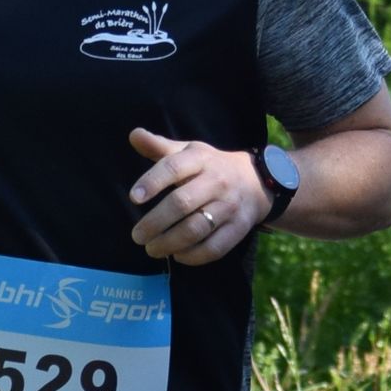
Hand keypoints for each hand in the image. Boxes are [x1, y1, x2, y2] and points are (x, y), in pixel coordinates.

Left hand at [128, 128, 264, 263]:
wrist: (257, 181)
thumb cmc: (210, 167)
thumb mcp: (189, 151)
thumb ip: (159, 147)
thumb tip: (134, 135)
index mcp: (201, 159)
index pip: (174, 168)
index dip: (152, 182)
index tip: (133, 197)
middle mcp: (217, 181)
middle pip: (182, 203)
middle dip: (155, 222)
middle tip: (137, 236)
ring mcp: (230, 206)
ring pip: (196, 228)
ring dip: (170, 243)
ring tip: (152, 249)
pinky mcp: (239, 228)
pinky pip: (215, 247)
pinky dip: (193, 256)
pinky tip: (177, 255)